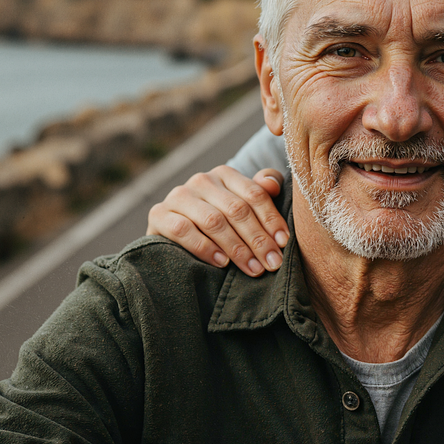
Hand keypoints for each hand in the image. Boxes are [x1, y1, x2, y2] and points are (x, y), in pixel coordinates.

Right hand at [146, 166, 289, 276]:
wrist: (173, 234)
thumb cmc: (217, 220)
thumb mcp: (241, 205)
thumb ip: (260, 192)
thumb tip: (273, 185)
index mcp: (225, 174)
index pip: (254, 194)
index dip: (271, 219)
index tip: (284, 243)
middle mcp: (201, 180)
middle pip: (236, 209)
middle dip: (258, 239)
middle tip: (272, 263)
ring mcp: (178, 196)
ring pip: (213, 221)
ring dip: (236, 248)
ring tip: (252, 269)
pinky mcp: (159, 214)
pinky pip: (184, 230)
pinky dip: (205, 248)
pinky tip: (222, 263)